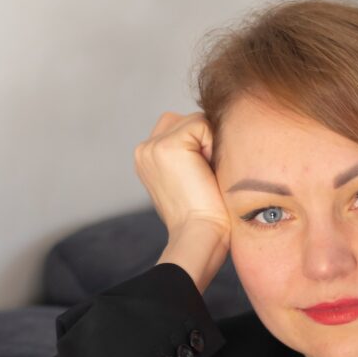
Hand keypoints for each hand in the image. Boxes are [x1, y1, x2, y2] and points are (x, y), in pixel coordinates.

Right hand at [134, 111, 231, 239]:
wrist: (199, 235)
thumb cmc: (202, 217)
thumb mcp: (188, 181)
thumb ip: (188, 156)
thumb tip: (210, 133)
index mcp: (147, 159)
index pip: (180, 129)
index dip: (201, 146)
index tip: (202, 179)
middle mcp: (144, 150)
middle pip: (187, 121)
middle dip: (204, 142)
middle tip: (205, 177)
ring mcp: (153, 146)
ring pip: (195, 121)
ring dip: (210, 144)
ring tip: (206, 175)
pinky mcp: (167, 145)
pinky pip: (202, 124)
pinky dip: (213, 144)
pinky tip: (208, 171)